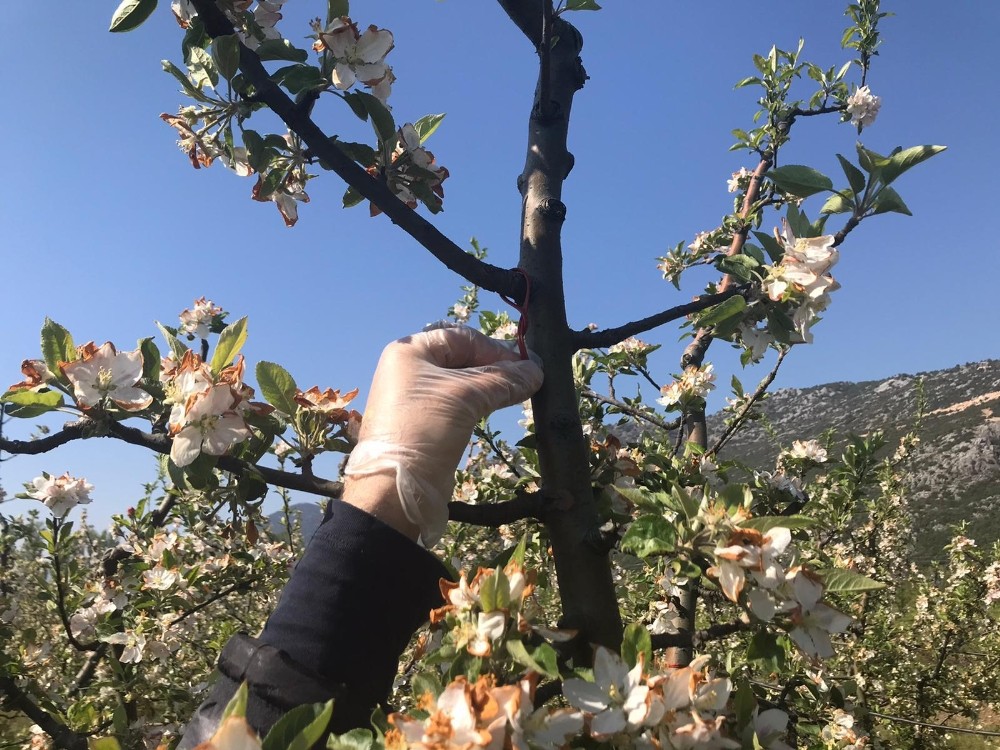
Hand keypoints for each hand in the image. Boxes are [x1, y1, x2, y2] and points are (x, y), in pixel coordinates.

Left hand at [343, 325, 542, 544]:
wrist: (396, 488)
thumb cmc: (425, 428)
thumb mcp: (467, 397)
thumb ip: (503, 380)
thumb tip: (536, 370)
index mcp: (409, 351)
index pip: (462, 338)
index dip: (497, 349)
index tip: (528, 362)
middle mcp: (409, 369)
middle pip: (462, 358)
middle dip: (497, 367)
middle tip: (530, 376)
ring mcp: (415, 396)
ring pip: (462, 382)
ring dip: (491, 385)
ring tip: (522, 391)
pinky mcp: (424, 421)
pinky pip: (457, 402)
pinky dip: (480, 401)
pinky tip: (501, 404)